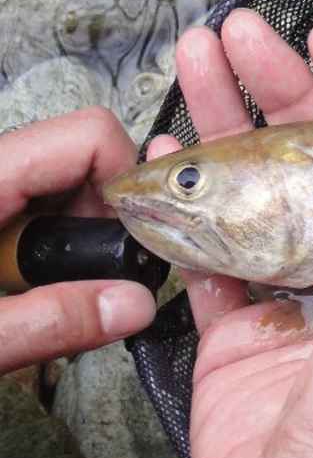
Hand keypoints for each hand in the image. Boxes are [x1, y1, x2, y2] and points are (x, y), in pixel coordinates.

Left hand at [0, 108, 156, 372]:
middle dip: (106, 220)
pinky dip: (51, 249)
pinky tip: (31, 290)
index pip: (90, 137)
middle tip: (89, 280)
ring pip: (64, 188)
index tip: (131, 242)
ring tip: (48, 293)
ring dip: (77, 240)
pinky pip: (37, 211)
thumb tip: (137, 306)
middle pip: (84, 160)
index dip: (129, 184)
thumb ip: (53, 320)